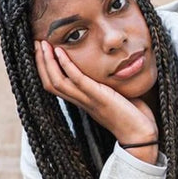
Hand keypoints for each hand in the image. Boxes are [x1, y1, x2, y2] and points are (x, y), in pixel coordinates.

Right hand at [34, 41, 157, 157]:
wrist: (141, 135)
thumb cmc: (133, 117)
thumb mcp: (116, 97)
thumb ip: (109, 85)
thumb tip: (112, 70)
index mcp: (84, 102)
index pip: (56, 86)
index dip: (45, 68)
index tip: (42, 50)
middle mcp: (82, 101)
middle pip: (50, 83)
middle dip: (40, 62)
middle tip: (35, 43)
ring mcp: (89, 100)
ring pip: (57, 83)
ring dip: (47, 62)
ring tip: (42, 44)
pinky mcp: (98, 98)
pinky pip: (76, 80)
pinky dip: (66, 65)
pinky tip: (60, 51)